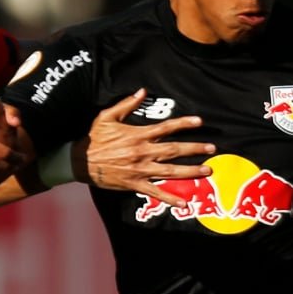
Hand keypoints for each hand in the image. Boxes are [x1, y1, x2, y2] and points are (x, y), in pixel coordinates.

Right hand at [0, 96, 25, 169]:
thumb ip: (11, 110)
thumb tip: (17, 124)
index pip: (7, 117)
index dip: (13, 122)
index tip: (15, 126)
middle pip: (8, 137)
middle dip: (17, 145)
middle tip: (22, 153)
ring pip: (2, 153)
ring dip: (14, 159)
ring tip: (19, 161)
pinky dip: (4, 165)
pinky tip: (10, 166)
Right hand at [80, 88, 215, 207]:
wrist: (80, 161)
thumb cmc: (95, 137)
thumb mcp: (107, 116)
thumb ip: (127, 104)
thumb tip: (143, 91)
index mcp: (138, 135)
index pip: (166, 127)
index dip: (184, 123)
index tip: (200, 121)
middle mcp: (142, 152)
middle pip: (174, 149)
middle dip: (194, 149)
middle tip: (212, 149)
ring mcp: (140, 170)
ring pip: (170, 170)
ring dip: (190, 171)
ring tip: (207, 171)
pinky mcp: (135, 184)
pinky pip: (155, 192)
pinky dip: (170, 197)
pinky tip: (184, 202)